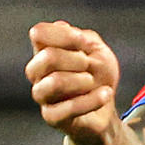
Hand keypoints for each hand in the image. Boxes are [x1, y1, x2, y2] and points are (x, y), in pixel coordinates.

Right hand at [26, 21, 121, 141]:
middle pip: (47, 57)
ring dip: (80, 80)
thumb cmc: (97, 75)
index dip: (64, 35)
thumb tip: (61, 27)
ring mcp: (42, 96)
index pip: (39, 33)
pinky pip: (66, 109)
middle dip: (75, 59)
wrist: (106, 108)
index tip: (84, 43)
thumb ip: (81, 38)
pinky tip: (105, 95)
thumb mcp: (96, 50)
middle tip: (89, 65)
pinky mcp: (51, 117)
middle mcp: (38, 73)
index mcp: (44, 51)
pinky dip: (91, 100)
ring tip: (93, 82)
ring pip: (53, 83)